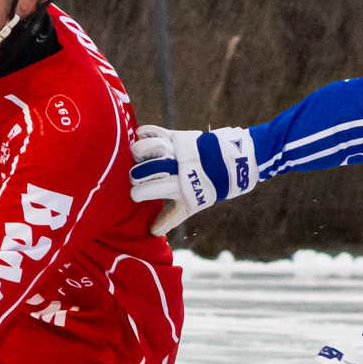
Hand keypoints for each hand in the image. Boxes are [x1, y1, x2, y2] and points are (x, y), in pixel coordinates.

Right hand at [129, 126, 257, 234]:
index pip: (147, 191)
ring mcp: (175, 151)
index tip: (135, 195)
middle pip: (144, 170)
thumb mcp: (190, 206)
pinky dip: (144, 133)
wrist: (228, 164)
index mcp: (178, 187)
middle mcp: (175, 168)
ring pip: (148, 147)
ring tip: (137, 156)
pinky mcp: (176, 136)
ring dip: (139, 152)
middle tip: (135, 178)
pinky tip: (139, 138)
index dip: (137, 194)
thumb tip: (153, 232)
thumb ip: (170, 218)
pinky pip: (155, 131)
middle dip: (134, 176)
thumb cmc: (205, 189)